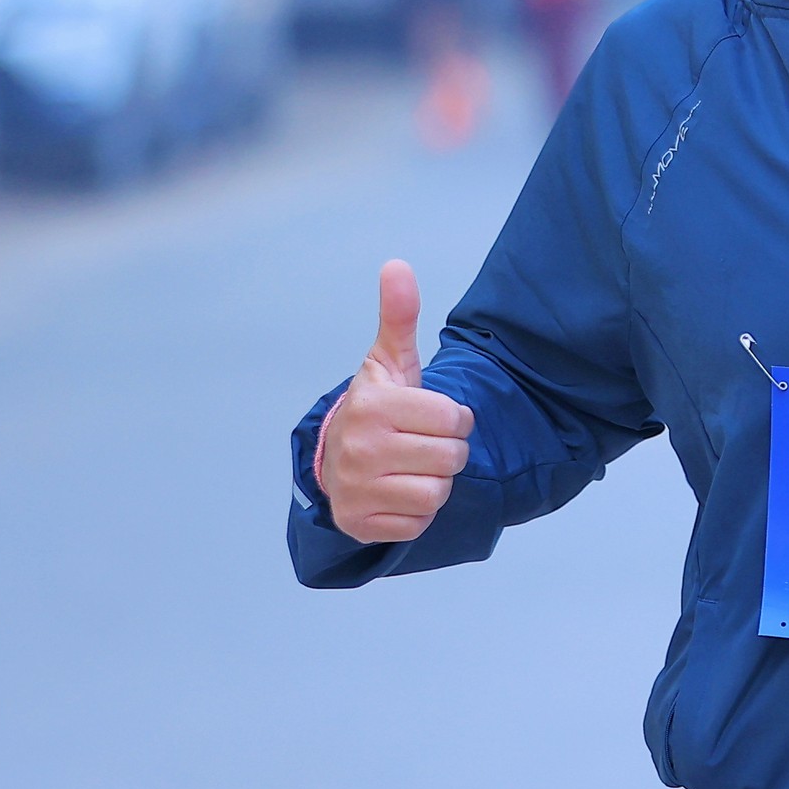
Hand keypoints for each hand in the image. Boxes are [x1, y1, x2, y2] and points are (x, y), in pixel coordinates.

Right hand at [316, 260, 475, 542]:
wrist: (334, 460)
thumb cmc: (377, 409)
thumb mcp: (388, 362)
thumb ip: (399, 316)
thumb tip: (397, 265)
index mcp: (372, 406)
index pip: (453, 418)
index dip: (454, 418)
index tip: (433, 417)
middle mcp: (361, 449)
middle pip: (451, 459)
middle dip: (449, 452)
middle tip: (426, 444)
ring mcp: (358, 490)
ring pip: (438, 493)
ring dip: (436, 482)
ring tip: (414, 467)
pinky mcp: (361, 524)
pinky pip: (419, 523)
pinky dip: (418, 512)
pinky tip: (400, 492)